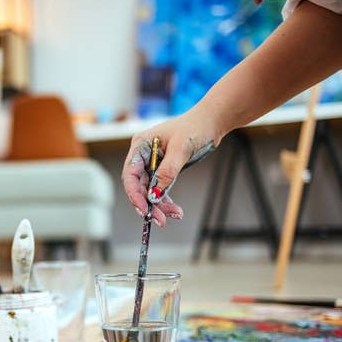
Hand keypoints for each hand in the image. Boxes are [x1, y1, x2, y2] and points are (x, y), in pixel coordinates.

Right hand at [121, 110, 223, 226]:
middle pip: (139, 186)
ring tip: (175, 214)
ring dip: (160, 204)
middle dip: (149, 204)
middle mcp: (143, 156)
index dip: (135, 194)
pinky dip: (166, 200)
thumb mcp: (181, 149)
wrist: (211, 122)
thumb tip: (155, 194)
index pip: (130, 174)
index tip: (144, 210)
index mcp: (140, 145)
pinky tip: (175, 210)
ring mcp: (152, 163)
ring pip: (150, 190)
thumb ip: (167, 171)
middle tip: (160, 219)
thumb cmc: (195, 127)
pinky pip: (160, 189)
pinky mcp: (163, 170)